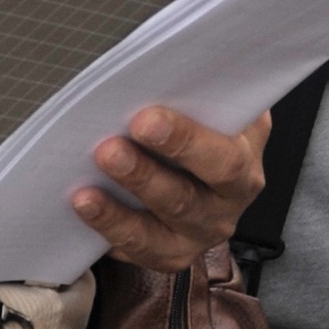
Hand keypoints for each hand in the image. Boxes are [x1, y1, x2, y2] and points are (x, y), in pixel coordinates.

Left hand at [73, 107, 269, 271]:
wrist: (203, 166)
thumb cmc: (206, 126)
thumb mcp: (219, 107)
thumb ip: (202, 94)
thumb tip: (162, 74)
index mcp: (244, 164)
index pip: (223, 159)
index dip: (185, 141)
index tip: (145, 120)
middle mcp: (225, 207)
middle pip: (184, 199)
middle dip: (143, 175)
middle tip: (108, 150)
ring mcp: (196, 236)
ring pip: (156, 233)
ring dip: (117, 213)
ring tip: (85, 193)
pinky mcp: (168, 254)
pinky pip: (135, 249)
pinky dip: (107, 231)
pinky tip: (85, 210)